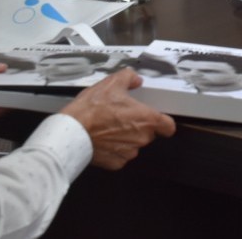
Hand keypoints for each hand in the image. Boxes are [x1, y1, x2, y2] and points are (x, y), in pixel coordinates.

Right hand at [61, 68, 175, 170]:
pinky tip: (103, 139)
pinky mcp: (116, 163)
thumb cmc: (93, 109)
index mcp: (147, 119)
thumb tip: (135, 80)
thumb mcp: (112, 83)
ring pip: (134, 144)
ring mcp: (129, 152)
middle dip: (139, 126)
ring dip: (126, 138)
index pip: (168, 126)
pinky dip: (114, 149)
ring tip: (109, 127)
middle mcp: (142, 138)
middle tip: (122, 117)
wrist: (73, 131)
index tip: (157, 119)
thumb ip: (129, 78)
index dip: (164, 122)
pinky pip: (120, 155)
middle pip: (149, 134)